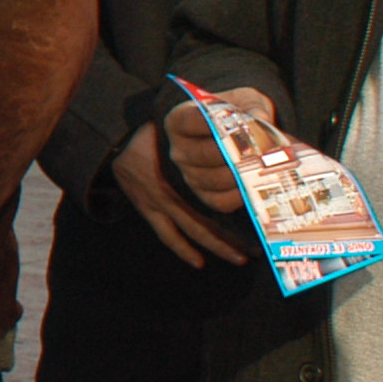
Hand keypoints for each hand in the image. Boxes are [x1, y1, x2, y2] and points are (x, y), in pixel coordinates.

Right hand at [114, 122, 249, 267]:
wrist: (115, 135)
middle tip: (263, 243)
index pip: (223, 183)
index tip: (267, 203)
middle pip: (214, 213)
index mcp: (188, 162)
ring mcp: (161, 201)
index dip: (246, 194)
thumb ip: (219, 123)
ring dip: (218, 245)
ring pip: (195, 229)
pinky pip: (167, 234)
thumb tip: (259, 126)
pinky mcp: (148, 208)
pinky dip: (183, 249)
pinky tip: (199, 262)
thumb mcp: (188, 119)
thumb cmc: (154, 127)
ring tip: (242, 258)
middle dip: (238, 231)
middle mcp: (177, 186)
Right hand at [162, 88, 273, 211]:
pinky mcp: (204, 195)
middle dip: (236, 153)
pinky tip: (257, 185)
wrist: (235, 135)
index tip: (237, 121)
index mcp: (180, 121)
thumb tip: (261, 120)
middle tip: (262, 151)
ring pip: (214, 180)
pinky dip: (240, 196)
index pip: (191, 121)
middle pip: (205, 154)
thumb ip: (252, 105)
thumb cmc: (237, 114)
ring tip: (265, 169)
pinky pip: (220, 201)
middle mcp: (179, 150)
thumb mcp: (244, 99)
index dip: (213, 122)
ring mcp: (190, 175)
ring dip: (242, 175)